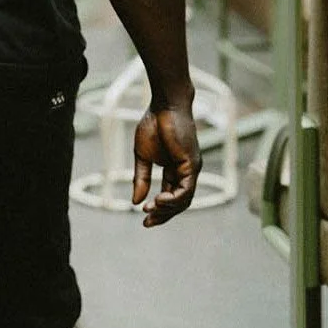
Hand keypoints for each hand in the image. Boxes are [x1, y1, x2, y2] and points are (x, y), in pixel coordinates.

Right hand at [132, 103, 201, 227]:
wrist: (164, 105)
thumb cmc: (154, 124)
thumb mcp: (142, 156)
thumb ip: (141, 178)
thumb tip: (135, 202)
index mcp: (174, 169)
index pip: (169, 196)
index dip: (157, 209)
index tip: (142, 216)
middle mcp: (186, 172)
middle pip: (178, 202)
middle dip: (162, 214)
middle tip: (146, 223)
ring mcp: (191, 169)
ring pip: (184, 199)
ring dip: (167, 208)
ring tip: (150, 210)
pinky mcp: (192, 164)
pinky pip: (186, 189)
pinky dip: (174, 198)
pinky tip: (158, 200)